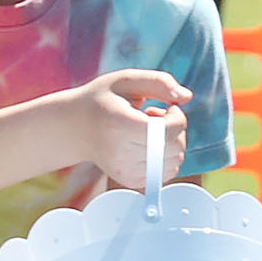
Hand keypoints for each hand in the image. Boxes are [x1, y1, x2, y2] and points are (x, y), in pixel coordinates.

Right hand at [67, 70, 189, 186]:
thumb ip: (159, 82)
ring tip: (147, 133)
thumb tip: (187, 97)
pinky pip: (166, 172)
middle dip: (173, 130)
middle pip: (176, 147)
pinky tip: (147, 146)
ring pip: (175, 161)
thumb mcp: (126, 80)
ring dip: (169, 144)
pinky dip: (164, 158)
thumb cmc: (102, 100)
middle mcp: (121, 153)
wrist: (74, 128)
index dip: (177, 116)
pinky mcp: (129, 180)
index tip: (163, 107)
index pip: (170, 130)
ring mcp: (124, 170)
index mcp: (121, 124)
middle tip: (152, 119)